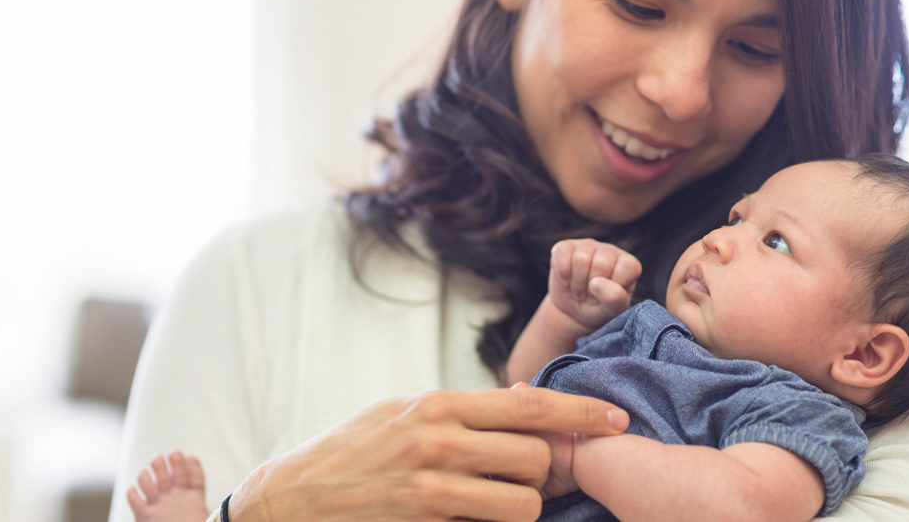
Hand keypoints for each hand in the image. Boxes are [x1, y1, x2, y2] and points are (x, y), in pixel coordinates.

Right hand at [227, 386, 629, 521]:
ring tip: (493, 504)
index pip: (529, 405)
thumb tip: (524, 398)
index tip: (616, 421)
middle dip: (544, 474)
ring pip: (522, 503)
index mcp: (438, 404)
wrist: (291, 500)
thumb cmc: (351, 453)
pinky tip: (470, 519)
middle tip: (530, 480)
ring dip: (521, 508)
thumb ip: (460, 410)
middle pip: (536, 458)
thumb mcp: (402, 413)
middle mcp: (439, 442)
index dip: (581, 414)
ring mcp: (432, 489)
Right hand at [548, 239, 640, 330]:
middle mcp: (610, 251)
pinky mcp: (565, 246)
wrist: (573, 311)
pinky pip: (562, 253)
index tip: (607, 296)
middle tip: (590, 295)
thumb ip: (614, 298)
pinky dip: (562, 273)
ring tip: (579, 290)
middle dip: (592, 286)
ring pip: (581, 258)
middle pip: (601, 262)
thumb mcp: (612, 310)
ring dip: (577, 283)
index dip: (614, 287)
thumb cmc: (599, 308)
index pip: (627, 267)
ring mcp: (587, 246)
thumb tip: (597, 283)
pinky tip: (566, 279)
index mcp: (628, 264)